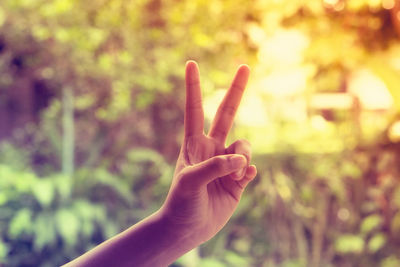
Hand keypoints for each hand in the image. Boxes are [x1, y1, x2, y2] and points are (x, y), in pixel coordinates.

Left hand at [160, 61, 256, 245]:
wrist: (187, 230)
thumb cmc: (181, 204)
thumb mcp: (190, 183)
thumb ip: (215, 167)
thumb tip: (241, 159)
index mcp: (194, 144)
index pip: (195, 110)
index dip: (194, 87)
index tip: (191, 63)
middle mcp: (212, 149)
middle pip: (227, 113)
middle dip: (236, 90)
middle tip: (245, 66)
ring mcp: (226, 164)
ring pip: (244, 146)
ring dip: (244, 154)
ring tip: (237, 170)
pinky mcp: (237, 180)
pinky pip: (250, 167)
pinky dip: (248, 172)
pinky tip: (241, 181)